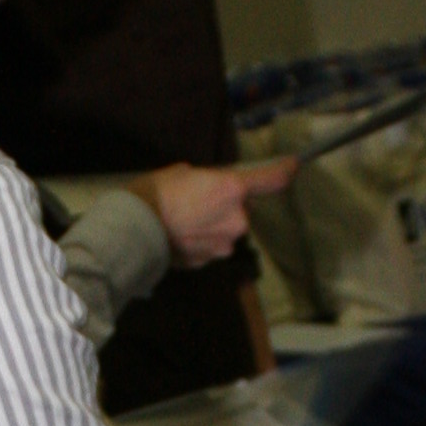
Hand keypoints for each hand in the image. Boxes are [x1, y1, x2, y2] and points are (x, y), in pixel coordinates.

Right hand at [135, 157, 297, 269]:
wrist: (133, 232)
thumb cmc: (155, 195)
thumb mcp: (181, 173)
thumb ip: (206, 180)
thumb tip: (206, 187)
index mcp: (231, 189)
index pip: (270, 180)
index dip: (284, 171)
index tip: (293, 166)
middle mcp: (236, 219)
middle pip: (241, 208)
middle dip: (225, 204)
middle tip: (198, 199)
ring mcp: (224, 243)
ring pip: (226, 229)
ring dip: (213, 224)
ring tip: (184, 219)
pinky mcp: (210, 260)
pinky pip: (211, 245)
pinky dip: (201, 240)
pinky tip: (180, 234)